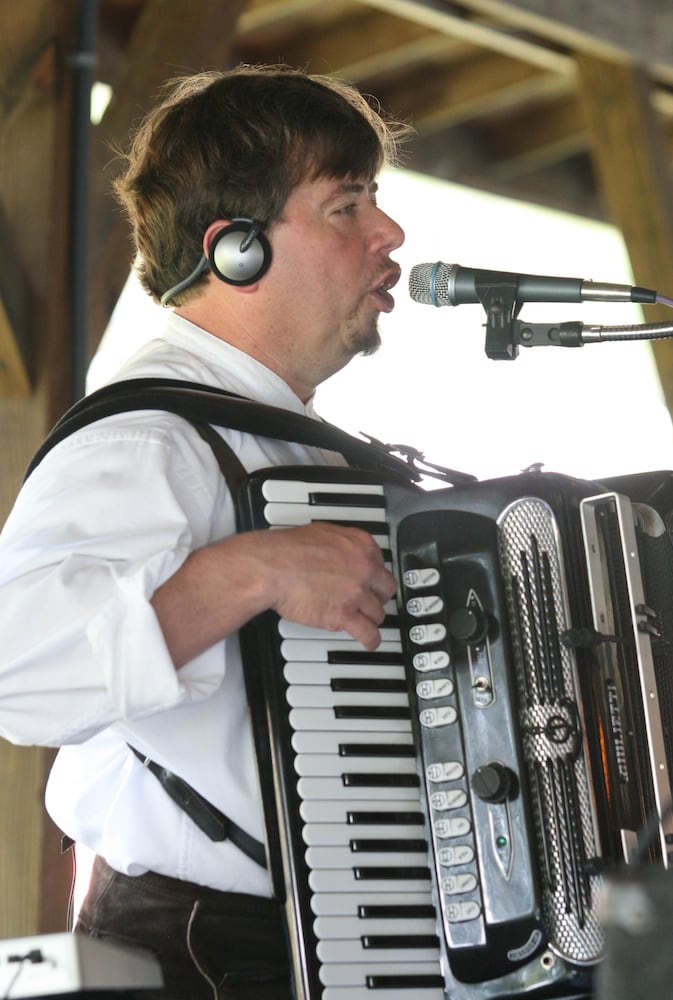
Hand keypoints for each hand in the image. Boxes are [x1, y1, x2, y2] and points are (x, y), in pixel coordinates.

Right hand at [261, 521, 396, 649]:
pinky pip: (369, 633)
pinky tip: (370, 642)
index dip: (374, 576)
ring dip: (371, 618)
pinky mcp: (344, 616)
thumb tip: (346, 551)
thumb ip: (343, 543)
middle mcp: (364, 569)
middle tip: (370, 600)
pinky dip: (371, 640)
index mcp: (360, 546)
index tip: (371, 582)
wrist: (272, 568)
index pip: (381, 564)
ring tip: (365, 621)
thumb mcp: (323, 532)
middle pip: (386, 589)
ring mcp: (356, 594)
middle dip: (378, 596)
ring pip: (378, 612)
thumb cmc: (288, 551)